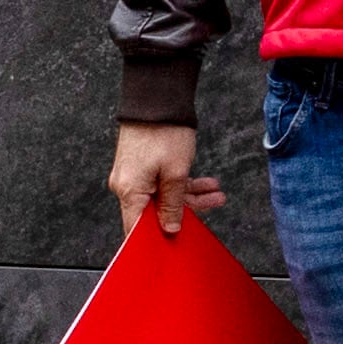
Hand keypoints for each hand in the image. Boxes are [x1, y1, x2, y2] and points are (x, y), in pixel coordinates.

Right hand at [110, 122, 225, 238]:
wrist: (157, 97)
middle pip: (156, 212)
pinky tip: (205, 183)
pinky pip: (164, 182)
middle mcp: (127, 185)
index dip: (156, 240)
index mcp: (129, 192)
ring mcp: (135, 175)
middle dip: (187, 211)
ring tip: (215, 192)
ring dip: (191, 195)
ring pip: (165, 196)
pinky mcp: (144, 165)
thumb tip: (170, 228)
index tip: (175, 246)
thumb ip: (173, 205)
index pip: (136, 229)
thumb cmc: (163, 132)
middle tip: (211, 206)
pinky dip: (184, 184)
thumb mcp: (176, 174)